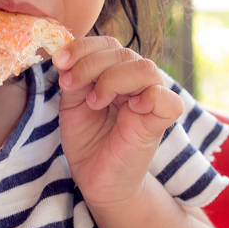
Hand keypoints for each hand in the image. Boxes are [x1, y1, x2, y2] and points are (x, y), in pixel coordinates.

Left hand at [55, 36, 183, 208]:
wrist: (99, 182)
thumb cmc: (88, 141)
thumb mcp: (72, 105)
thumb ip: (74, 79)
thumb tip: (65, 57)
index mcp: (116, 73)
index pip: (109, 44)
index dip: (84, 47)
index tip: (60, 61)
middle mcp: (136, 82)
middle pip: (124, 53)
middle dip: (90, 64)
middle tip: (70, 84)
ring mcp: (151, 101)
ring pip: (145, 69)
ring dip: (113, 79)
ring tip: (94, 101)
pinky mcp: (160, 123)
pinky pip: (169, 101)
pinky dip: (151, 97)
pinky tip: (130, 107)